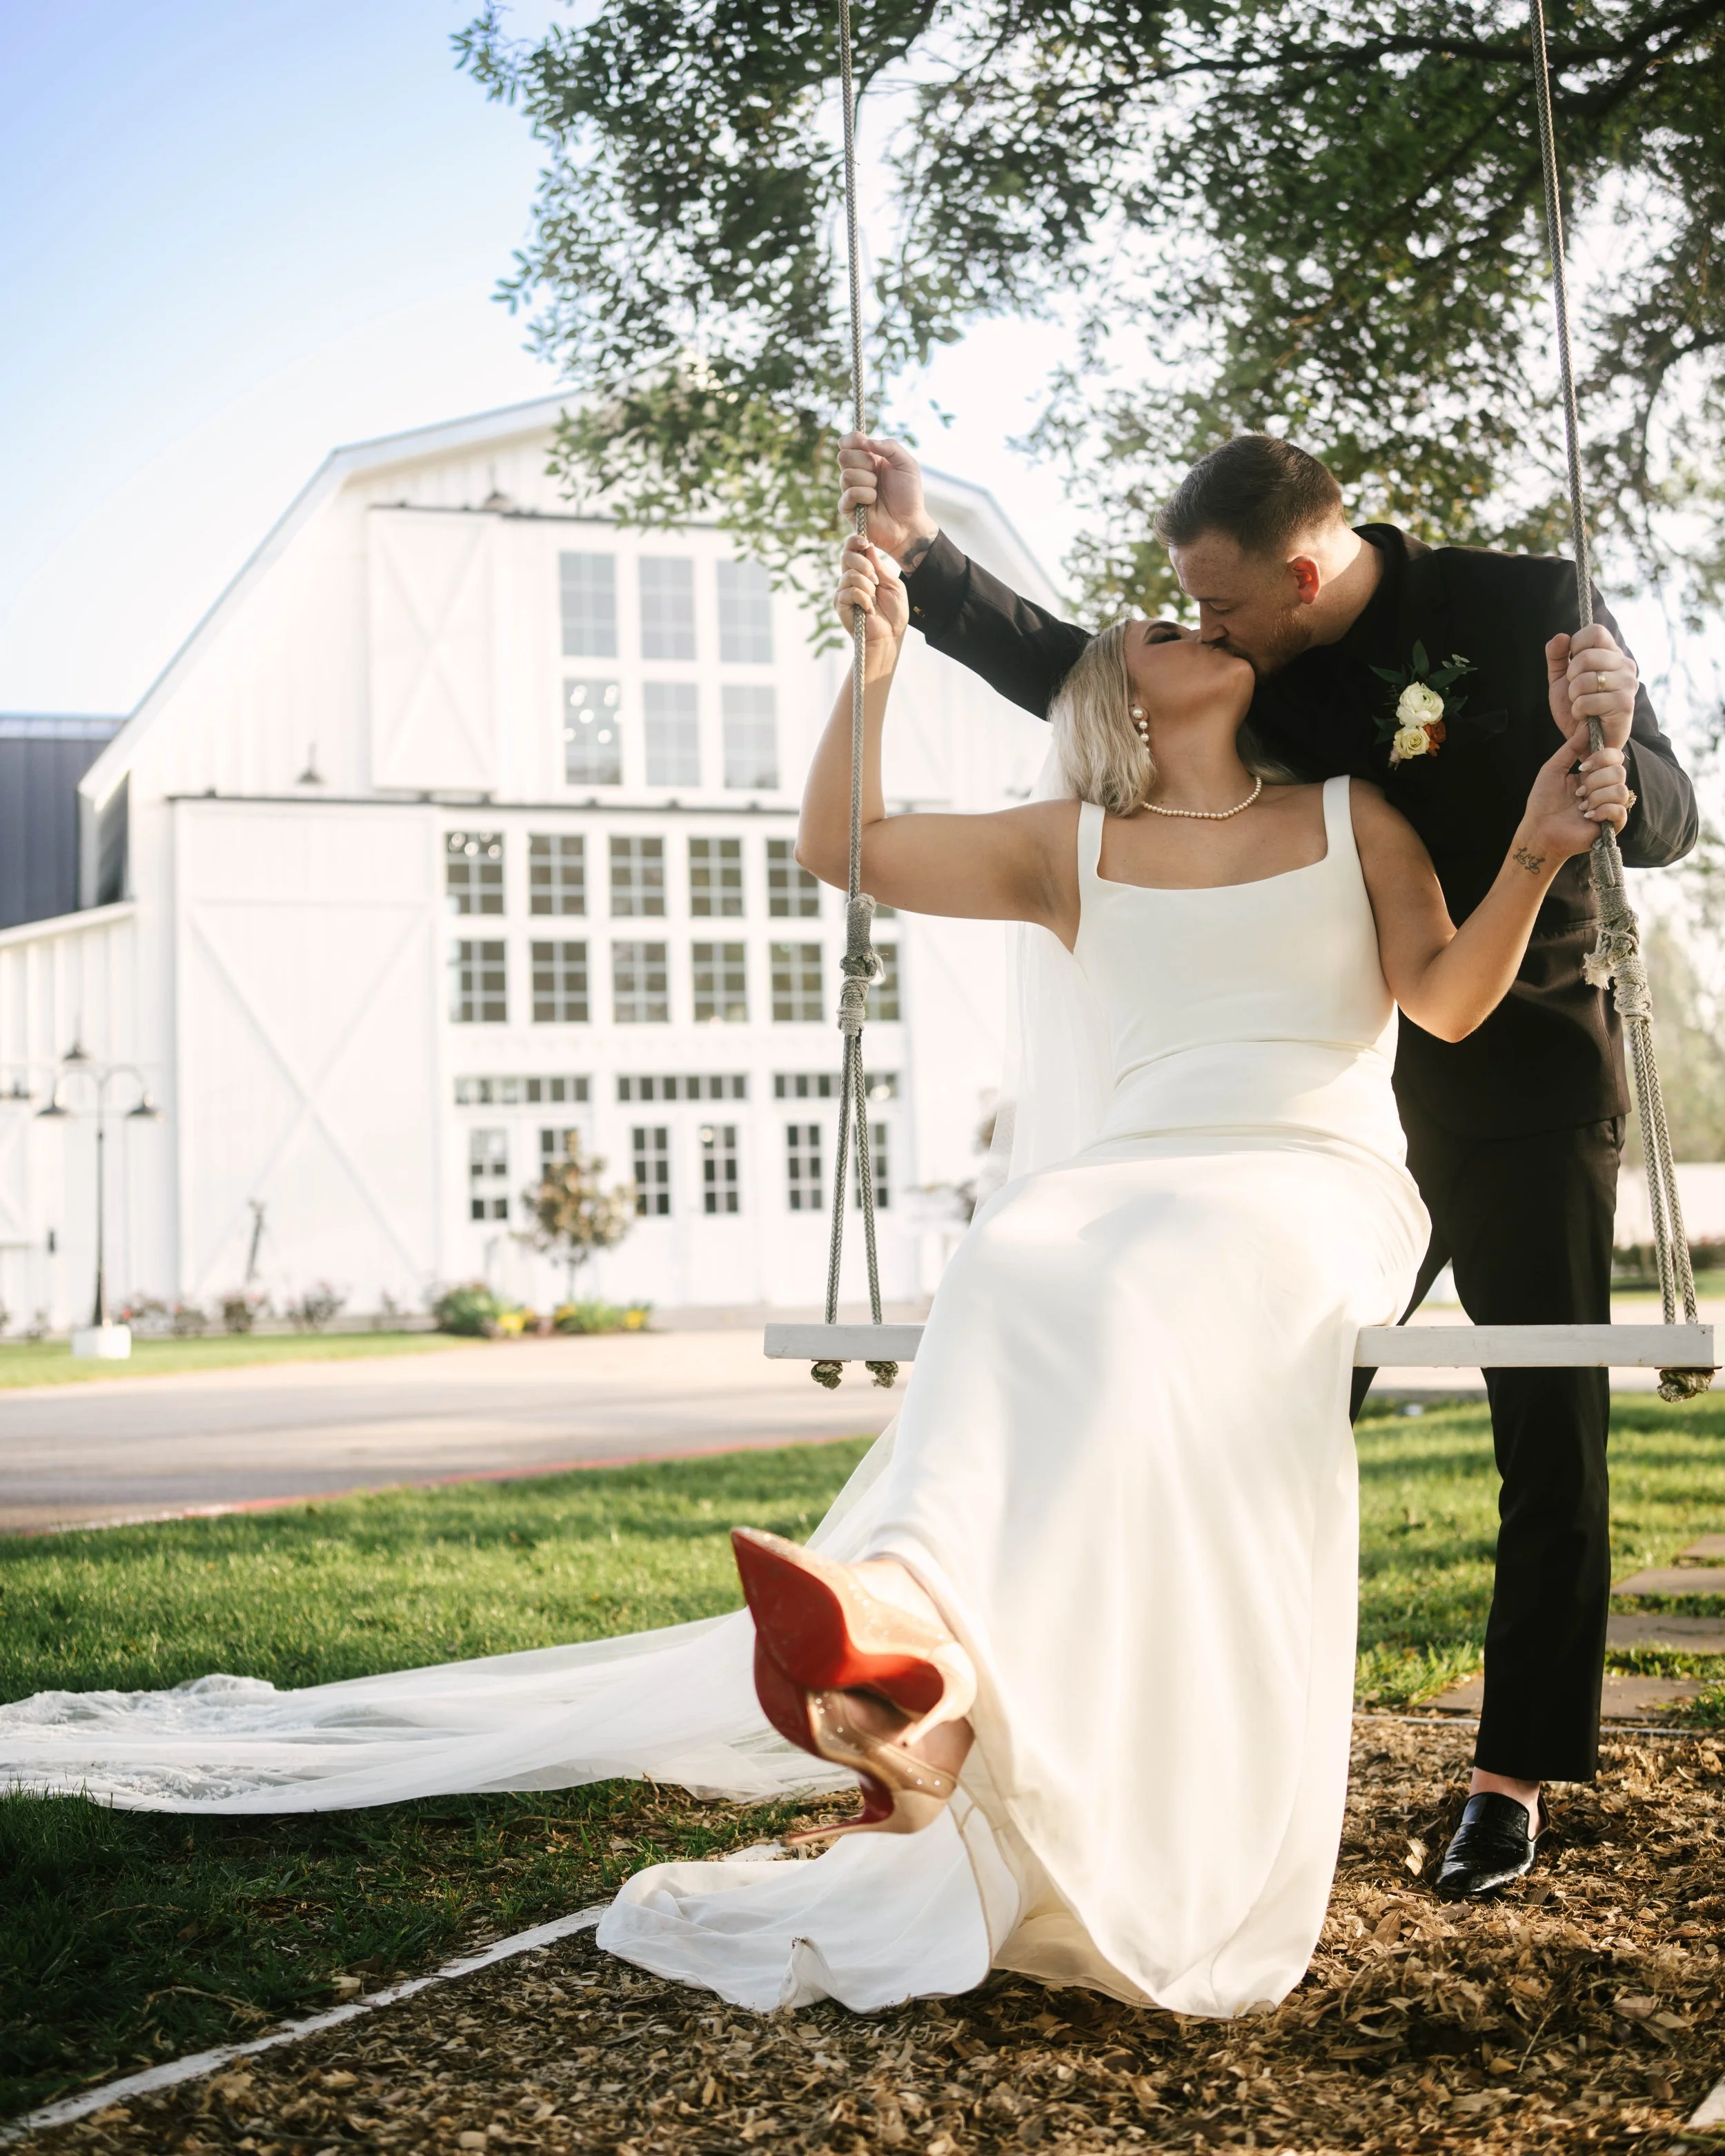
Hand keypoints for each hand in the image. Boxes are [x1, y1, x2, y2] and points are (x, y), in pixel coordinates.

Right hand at [834, 536, 908, 680]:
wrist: (889, 636)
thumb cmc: (894, 613)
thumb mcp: (893, 584)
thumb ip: (880, 567)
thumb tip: (868, 547)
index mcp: (864, 572)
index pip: (852, 550)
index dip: (855, 542)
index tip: (864, 541)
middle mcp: (851, 579)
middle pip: (846, 557)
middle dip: (863, 564)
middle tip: (875, 579)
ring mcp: (844, 591)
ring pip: (849, 575)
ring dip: (866, 586)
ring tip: (874, 598)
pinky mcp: (840, 604)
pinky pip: (848, 591)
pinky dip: (863, 598)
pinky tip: (869, 609)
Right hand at [837, 433, 938, 564]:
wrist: (909, 524)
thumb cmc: (909, 495)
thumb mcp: (907, 464)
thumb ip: (890, 446)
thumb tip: (866, 441)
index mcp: (869, 459)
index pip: (848, 442)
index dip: (852, 440)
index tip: (865, 445)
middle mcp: (857, 472)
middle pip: (843, 456)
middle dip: (863, 462)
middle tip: (877, 473)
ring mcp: (850, 490)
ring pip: (846, 475)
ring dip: (867, 481)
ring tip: (878, 492)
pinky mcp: (848, 508)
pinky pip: (848, 494)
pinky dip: (864, 496)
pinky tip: (872, 502)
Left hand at [1513, 721, 1632, 872]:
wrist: (1539, 830)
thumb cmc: (1543, 801)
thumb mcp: (1553, 768)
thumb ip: (1571, 747)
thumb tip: (1587, 724)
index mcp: (1595, 774)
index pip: (1615, 756)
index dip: (1602, 758)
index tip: (1581, 767)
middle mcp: (1605, 788)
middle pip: (1620, 772)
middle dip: (1596, 780)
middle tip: (1578, 793)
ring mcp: (1610, 806)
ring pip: (1620, 791)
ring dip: (1597, 797)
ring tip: (1580, 806)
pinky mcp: (1612, 824)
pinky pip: (1620, 811)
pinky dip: (1602, 811)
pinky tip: (1587, 816)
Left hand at [1547, 623, 1637, 750]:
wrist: (1588, 741)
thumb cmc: (1577, 708)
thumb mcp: (1561, 679)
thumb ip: (1557, 656)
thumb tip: (1561, 636)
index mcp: (1612, 654)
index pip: (1595, 631)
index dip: (1576, 645)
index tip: (1572, 663)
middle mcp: (1625, 665)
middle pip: (1585, 655)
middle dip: (1570, 677)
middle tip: (1576, 690)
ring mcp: (1628, 684)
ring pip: (1584, 679)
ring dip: (1573, 696)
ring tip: (1581, 704)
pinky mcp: (1624, 704)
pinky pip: (1587, 700)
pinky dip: (1578, 710)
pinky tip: (1585, 716)